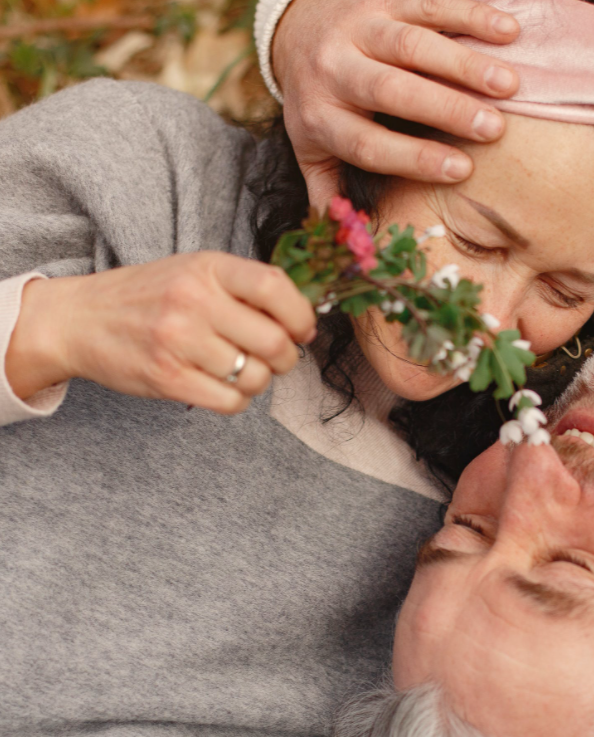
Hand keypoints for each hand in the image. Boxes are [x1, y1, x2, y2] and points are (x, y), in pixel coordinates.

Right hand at [7, 253, 315, 414]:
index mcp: (208, 268)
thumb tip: (304, 321)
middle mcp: (193, 301)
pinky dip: (236, 400)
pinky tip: (222, 386)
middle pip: (274, 342)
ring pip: (256, 377)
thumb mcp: (195, 272)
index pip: (274, 287)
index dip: (301, 315)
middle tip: (277, 358)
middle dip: (287, 358)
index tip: (302, 330)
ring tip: (239, 369)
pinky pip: (231, 402)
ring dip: (258, 381)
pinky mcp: (167, 378)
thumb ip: (245, 289)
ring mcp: (179, 341)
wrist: (79, 320)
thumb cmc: (149, 297)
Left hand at [272, 0, 520, 201]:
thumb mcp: (312, 152)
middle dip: (445, 109)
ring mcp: (359, 27)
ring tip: (509, 85)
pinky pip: (428, 2)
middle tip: (494, 128)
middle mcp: (335, 69)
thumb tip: (350, 247)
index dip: (414, 157)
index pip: (368, 144)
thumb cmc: (319, 105)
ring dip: (464, 63)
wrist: (293, 31)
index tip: (461, 170)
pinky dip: (471, 12)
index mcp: (321, 118)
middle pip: (391, 89)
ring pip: (412, 42)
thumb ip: (330, 196)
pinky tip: (508, 30)